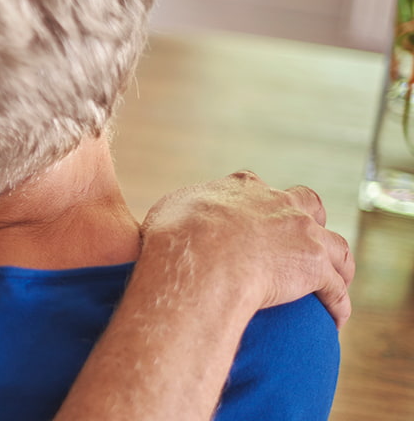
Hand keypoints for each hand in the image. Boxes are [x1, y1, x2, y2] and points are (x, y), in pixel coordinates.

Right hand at [141, 171, 353, 326]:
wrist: (201, 260)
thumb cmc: (176, 237)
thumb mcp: (169, 210)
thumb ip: (181, 210)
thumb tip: (175, 220)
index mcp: (242, 188)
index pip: (257, 188)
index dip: (257, 205)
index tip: (251, 222)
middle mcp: (279, 203)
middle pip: (307, 204)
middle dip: (308, 219)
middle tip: (300, 242)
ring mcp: (302, 234)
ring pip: (335, 247)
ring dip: (337, 264)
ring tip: (335, 282)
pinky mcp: (315, 268)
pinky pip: (336, 290)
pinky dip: (338, 304)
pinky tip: (336, 319)